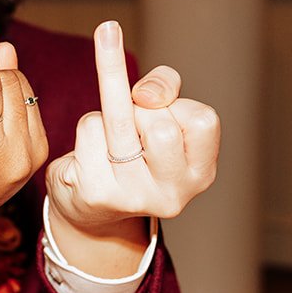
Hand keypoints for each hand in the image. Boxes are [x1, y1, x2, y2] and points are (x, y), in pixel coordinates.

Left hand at [45, 20, 220, 232]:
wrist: (91, 205)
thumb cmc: (135, 148)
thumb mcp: (163, 115)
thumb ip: (166, 86)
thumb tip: (145, 93)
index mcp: (200, 175)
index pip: (203, 120)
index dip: (178, 103)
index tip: (157, 107)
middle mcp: (173, 193)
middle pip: (161, 126)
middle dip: (142, 111)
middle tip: (133, 127)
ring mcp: (134, 197)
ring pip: (122, 121)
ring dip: (113, 112)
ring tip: (112, 133)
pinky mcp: (98, 192)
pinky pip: (90, 129)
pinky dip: (88, 127)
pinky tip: (92, 153)